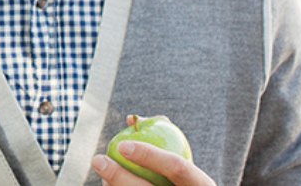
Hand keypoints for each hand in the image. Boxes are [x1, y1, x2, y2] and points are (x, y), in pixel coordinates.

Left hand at [92, 115, 215, 185]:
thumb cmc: (183, 177)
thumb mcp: (184, 161)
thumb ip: (163, 136)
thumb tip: (130, 119)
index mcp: (202, 185)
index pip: (177, 168)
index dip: (150, 156)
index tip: (122, 145)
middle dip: (118, 176)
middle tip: (98, 160)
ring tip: (102, 169)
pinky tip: (106, 183)